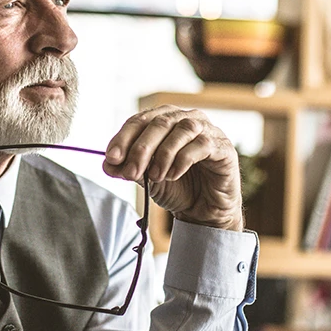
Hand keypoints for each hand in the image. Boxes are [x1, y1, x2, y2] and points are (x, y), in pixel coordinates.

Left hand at [104, 105, 243, 231]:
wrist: (204, 210)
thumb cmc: (178, 187)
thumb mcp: (147, 178)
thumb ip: (128, 168)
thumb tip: (108, 164)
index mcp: (166, 121)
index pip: (141, 120)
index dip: (124, 137)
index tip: (112, 158)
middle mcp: (187, 119)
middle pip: (160, 122)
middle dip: (141, 148)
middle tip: (130, 172)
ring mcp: (208, 131)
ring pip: (182, 129)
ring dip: (164, 154)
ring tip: (156, 176)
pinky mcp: (223, 147)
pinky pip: (201, 145)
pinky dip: (182, 160)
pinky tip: (173, 175)